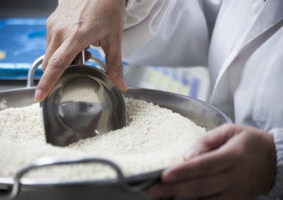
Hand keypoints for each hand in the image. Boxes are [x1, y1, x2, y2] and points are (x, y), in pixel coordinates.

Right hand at [35, 0, 126, 100]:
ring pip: (49, 53)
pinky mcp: (52, 20)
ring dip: (61, 59)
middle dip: (60, 71)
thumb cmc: (108, 10)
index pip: (56, 65)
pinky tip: (76, 42)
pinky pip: (50, 42)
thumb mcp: (114, 39)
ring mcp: (53, 24)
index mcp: (75, 36)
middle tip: (81, 65)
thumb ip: (115, 65)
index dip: (46, 83)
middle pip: (49, 63)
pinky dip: (60, 48)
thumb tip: (120, 85)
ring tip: (82, 50)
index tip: (39, 96)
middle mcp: (59, 31)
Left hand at [148, 124, 275, 199]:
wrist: (274, 160)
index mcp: (231, 156)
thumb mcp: (230, 130)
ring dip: (181, 199)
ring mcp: (235, 192)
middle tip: (152, 191)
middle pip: (200, 186)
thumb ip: (207, 140)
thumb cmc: (249, 141)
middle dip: (174, 190)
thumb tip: (187, 155)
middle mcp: (233, 177)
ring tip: (160, 197)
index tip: (164, 175)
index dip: (183, 171)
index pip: (203, 165)